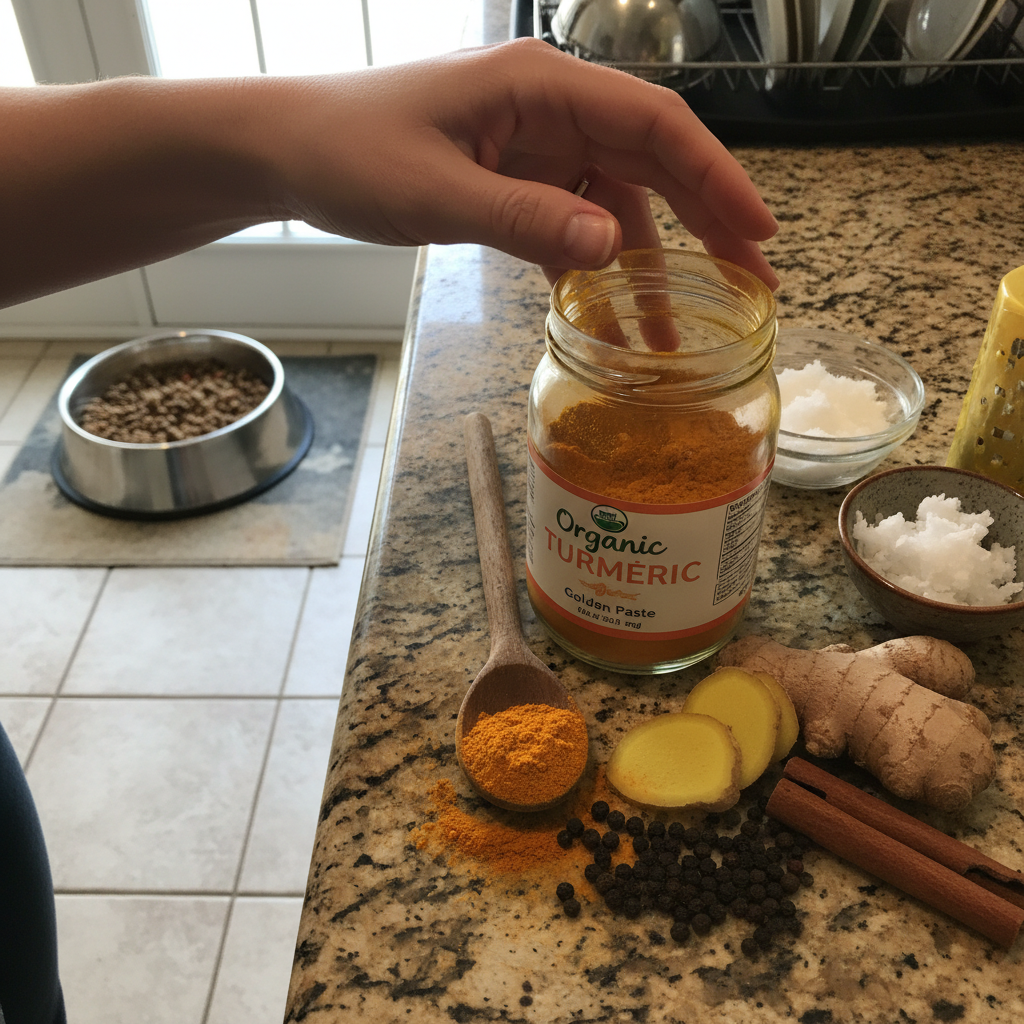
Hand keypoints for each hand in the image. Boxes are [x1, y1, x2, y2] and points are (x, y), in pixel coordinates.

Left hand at [268, 39, 778, 288]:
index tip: (758, 231)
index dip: (715, 177)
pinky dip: (597, 267)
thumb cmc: (350, 152)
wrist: (289, 151)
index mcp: (539, 84)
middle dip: (706, 220)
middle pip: (651, 161)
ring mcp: (534, 146)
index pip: (653, 125)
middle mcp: (549, 108)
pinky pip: (575, 221)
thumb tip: (612, 250)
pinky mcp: (516, 180)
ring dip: (652, 261)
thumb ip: (525, 219)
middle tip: (755, 281)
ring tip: (684, 327)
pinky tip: (615, 313)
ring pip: (618, 199)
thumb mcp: (436, 192)